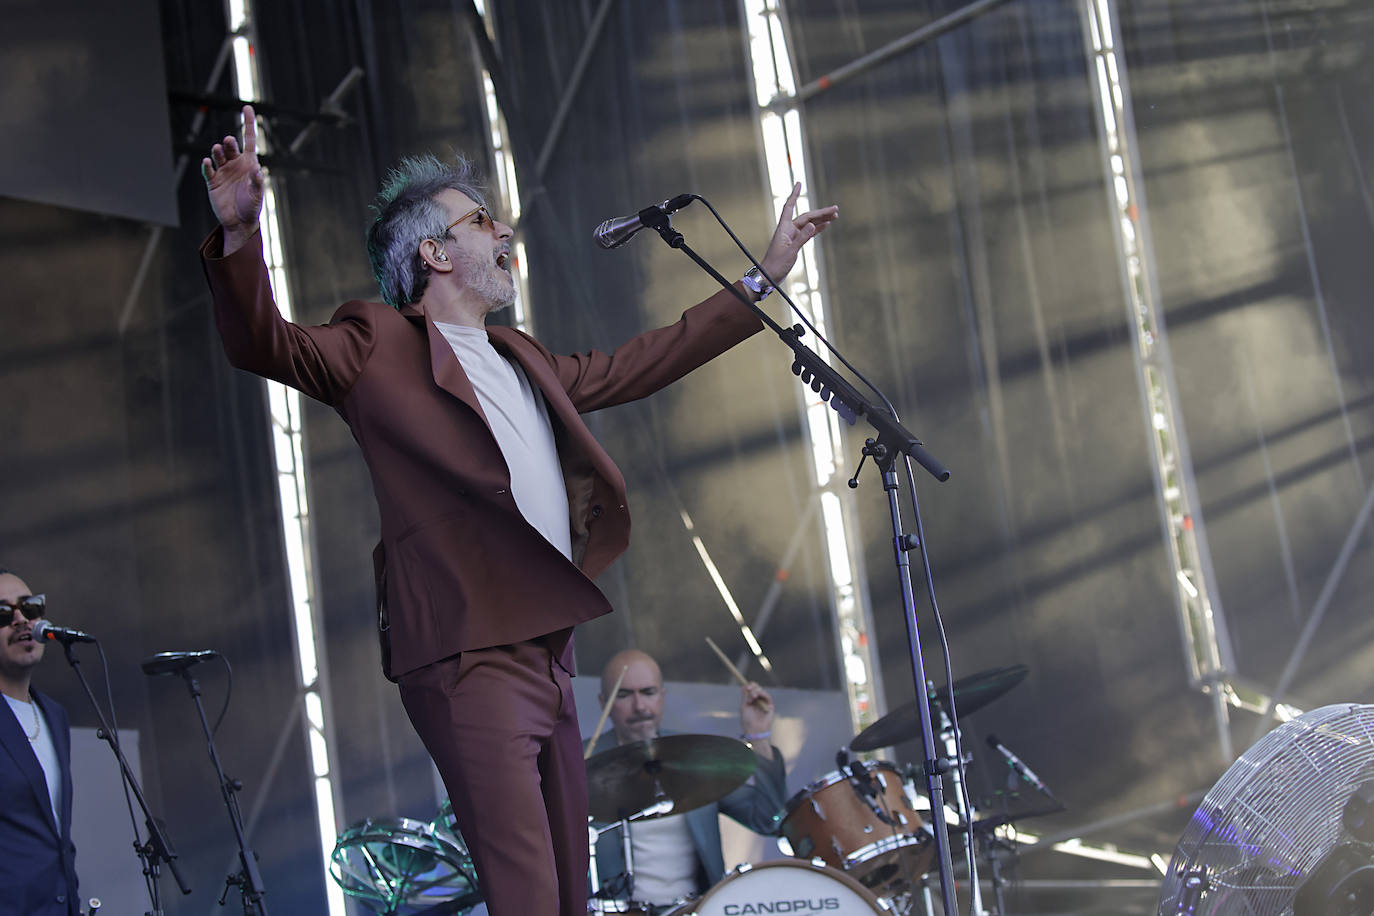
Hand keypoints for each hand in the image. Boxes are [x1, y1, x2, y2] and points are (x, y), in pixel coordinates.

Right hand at [201, 104, 264, 254]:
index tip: (247, 107)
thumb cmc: (251, 208)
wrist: (239, 222)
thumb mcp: (257, 195)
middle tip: (228, 142)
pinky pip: (208, 170)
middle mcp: (235, 164)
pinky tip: (207, 162)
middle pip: (231, 147)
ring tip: (217, 149)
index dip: (248, 124)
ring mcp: (223, 171)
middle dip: (229, 143)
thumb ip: (257, 183)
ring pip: (218, 155)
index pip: (248, 140)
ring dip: (217, 151)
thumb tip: (257, 170)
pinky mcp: (212, 181)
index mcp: (249, 164)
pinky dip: (207, 165)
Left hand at [739, 681, 774, 736]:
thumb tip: (743, 686)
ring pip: (762, 691)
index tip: (746, 686)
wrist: (754, 730)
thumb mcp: (744, 706)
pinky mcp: (770, 706)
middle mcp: (758, 701)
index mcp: (751, 701)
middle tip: (749, 689)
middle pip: (757, 688)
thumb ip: (745, 696)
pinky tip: (757, 696)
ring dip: (756, 691)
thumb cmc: (747, 720)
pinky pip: (768, 696)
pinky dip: (763, 694)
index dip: (749, 686)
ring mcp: (764, 703)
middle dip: (753, 687)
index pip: (751, 690)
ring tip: (753, 696)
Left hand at [757, 182, 838, 286]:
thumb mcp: (791, 252)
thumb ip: (802, 238)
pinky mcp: (795, 243)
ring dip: (821, 219)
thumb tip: (813, 225)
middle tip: (835, 208)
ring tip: (835, 215)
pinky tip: (826, 224)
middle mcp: (788, 229)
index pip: (789, 207)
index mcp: (784, 228)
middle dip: (821, 212)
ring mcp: (792, 236)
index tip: (799, 183)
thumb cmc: (776, 264)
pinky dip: (817, 228)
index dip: (794, 195)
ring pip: (809, 224)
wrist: (769, 276)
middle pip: (806, 216)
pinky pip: (809, 233)